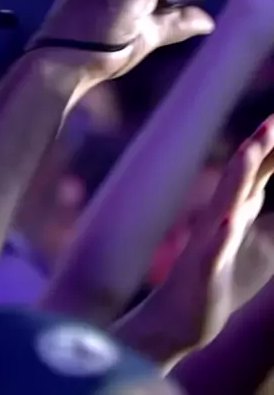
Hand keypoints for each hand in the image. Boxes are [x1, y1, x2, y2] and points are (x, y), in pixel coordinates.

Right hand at [146, 118, 273, 358]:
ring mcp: (209, 243)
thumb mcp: (241, 231)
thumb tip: (262, 171)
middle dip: (255, 150)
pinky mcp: (203, 273)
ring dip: (236, 179)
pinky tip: (229, 222)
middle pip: (240, 179)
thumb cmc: (213, 272)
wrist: (177, 319)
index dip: (270, 147)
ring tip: (249, 152)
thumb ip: (252, 200)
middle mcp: (220, 219)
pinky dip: (220, 236)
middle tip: (270, 123)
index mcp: (234, 209)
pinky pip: (211, 253)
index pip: (256, 173)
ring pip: (224, 206)